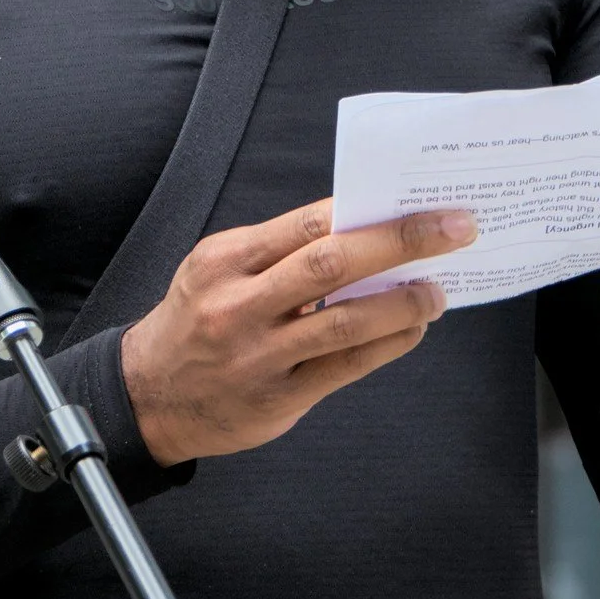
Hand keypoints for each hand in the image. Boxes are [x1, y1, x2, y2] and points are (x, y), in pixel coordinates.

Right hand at [121, 199, 474, 465]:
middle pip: (331, 264)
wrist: (147, 394)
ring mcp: (258, 354)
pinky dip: (387, 343)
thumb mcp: (217, 271)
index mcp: (226, 260)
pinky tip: (413, 328)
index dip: (367, 211)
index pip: (307, 224)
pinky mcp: (277, 396)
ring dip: (402, 302)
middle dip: (400, 242)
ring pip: (345, 322)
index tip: (416, 202)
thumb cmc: (195, 321)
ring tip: (436, 289)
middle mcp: (238, 304)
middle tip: (452, 230)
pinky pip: (344, 367)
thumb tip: (363, 232)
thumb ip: (279, 254)